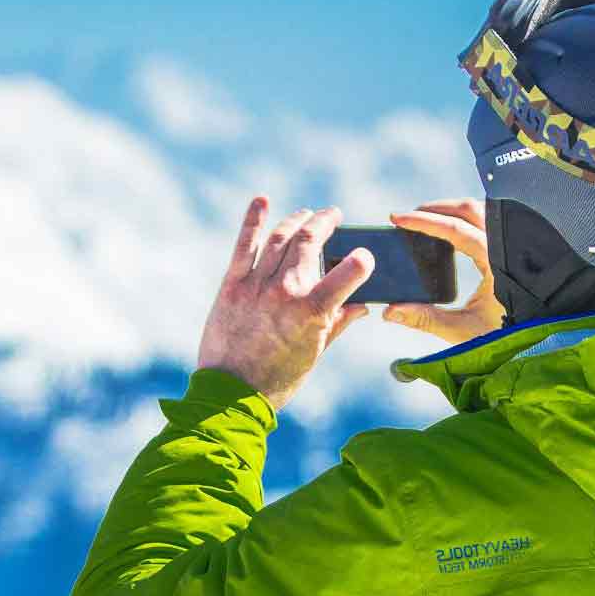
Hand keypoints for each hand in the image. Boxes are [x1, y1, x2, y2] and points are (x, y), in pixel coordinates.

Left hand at [197, 198, 374, 410]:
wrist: (229, 394)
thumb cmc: (278, 380)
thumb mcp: (315, 354)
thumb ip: (339, 324)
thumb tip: (362, 306)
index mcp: (313, 312)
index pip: (349, 272)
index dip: (362, 260)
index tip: (365, 255)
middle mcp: (286, 291)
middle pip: (310, 241)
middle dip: (325, 223)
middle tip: (332, 216)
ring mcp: (256, 284)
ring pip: (281, 237)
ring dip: (297, 220)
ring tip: (307, 214)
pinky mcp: (232, 285)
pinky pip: (244, 244)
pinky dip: (254, 219)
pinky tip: (262, 201)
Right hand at [382, 198, 504, 343]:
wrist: (539, 339)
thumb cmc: (507, 337)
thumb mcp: (463, 330)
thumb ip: (426, 319)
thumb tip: (390, 311)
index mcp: (497, 263)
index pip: (456, 230)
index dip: (425, 221)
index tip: (399, 218)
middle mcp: (508, 249)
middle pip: (469, 210)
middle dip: (437, 208)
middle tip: (410, 216)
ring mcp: (513, 248)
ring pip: (482, 211)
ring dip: (454, 210)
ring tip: (429, 219)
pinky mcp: (514, 253)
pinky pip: (491, 222)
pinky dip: (469, 219)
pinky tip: (454, 230)